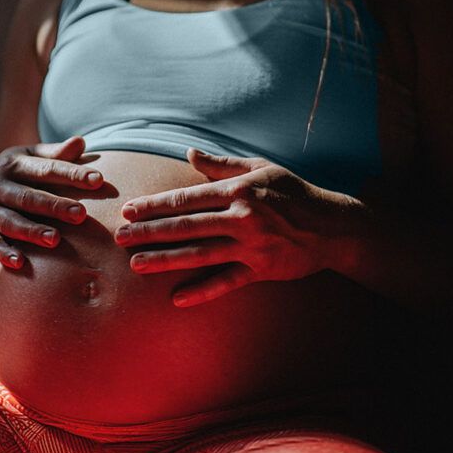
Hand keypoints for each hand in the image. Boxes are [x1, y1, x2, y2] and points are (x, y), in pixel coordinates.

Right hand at [0, 136, 103, 269]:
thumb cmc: (16, 175)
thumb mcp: (31, 159)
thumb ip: (56, 154)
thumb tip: (81, 141)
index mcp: (14, 164)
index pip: (46, 169)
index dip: (72, 173)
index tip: (98, 180)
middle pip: (28, 197)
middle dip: (54, 205)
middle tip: (80, 214)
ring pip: (10, 221)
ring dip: (31, 231)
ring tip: (55, 239)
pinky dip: (4, 253)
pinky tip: (19, 261)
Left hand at [114, 149, 365, 306]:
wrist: (333, 226)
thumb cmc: (293, 192)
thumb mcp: (260, 169)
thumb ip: (222, 165)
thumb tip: (190, 153)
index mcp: (238, 191)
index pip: (187, 198)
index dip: (155, 204)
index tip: (129, 210)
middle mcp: (242, 218)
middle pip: (186, 226)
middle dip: (150, 232)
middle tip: (120, 238)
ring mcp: (251, 246)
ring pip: (200, 254)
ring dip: (165, 260)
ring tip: (136, 265)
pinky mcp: (262, 269)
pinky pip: (227, 282)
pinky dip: (202, 292)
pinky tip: (178, 300)